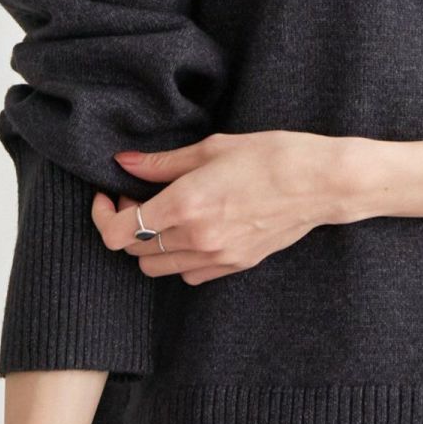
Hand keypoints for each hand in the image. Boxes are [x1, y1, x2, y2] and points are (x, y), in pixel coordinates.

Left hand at [92, 130, 363, 284]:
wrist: (320, 183)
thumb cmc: (271, 156)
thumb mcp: (212, 149)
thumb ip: (162, 162)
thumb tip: (124, 162)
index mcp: (185, 204)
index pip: (118, 232)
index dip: (102, 216)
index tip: (109, 196)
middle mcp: (196, 238)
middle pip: (134, 252)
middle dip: (128, 226)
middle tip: (140, 198)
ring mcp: (217, 257)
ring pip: (158, 268)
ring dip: (152, 245)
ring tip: (167, 217)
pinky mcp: (235, 265)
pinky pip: (190, 274)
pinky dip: (181, 259)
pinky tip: (194, 231)